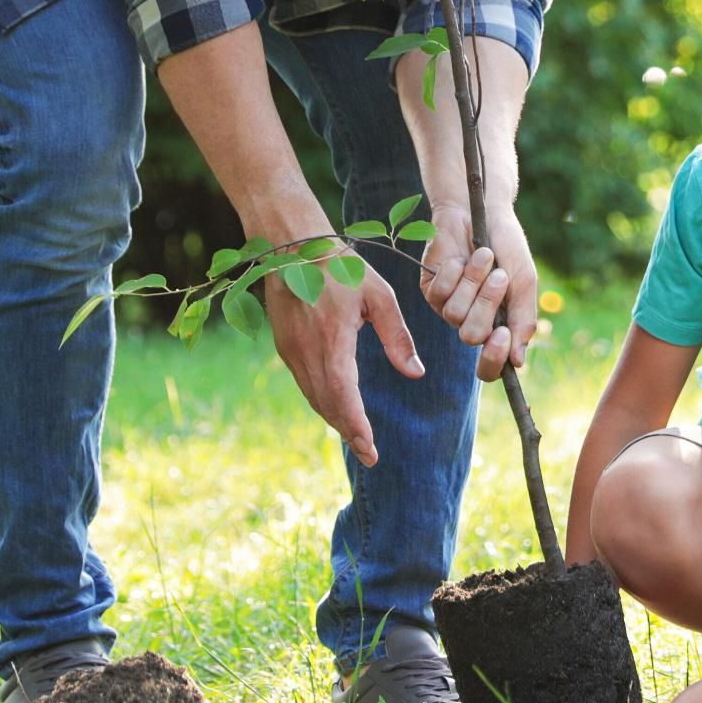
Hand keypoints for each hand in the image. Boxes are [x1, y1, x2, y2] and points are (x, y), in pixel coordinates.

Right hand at [264, 239, 422, 466]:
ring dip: (335, 420)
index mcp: (332, 339)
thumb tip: (416, 373)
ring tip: (357, 439)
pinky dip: (323, 402)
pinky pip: (306, 384)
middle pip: (327, 404)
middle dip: (349, 432)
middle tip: (370, 455)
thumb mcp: (379, 296)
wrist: (293, 247)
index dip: (356, 426)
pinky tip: (338, 409)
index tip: (371, 449)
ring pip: (314, 397)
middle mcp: (306, 351)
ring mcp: (291, 351)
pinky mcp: (286, 348)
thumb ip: (397, 337)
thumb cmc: (342, 267)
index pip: (343, 395)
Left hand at [421, 204, 539, 381]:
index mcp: (498, 327)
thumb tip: (519, 362)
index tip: (503, 335)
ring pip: (455, 314)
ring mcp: (449, 308)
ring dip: (473, 281)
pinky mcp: (431, 290)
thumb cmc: (507, 247)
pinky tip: (461, 257)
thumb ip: (523, 320)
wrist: (483, 213)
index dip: (494, 358)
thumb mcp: (523, 281)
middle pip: (472, 337)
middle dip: (487, 304)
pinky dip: (455, 271)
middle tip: (499, 276)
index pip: (490, 366)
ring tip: (482, 257)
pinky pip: (440, 293)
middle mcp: (472, 322)